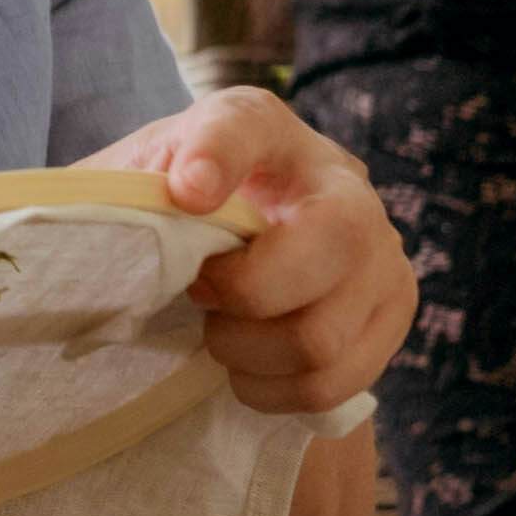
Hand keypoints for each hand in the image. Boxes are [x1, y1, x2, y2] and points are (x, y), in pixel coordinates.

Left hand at [83, 85, 410, 422]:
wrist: (239, 245)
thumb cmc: (173, 213)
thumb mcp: (133, 186)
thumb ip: (121, 197)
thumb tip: (125, 227)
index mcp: (259, 127)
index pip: (244, 125)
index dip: (216, 156)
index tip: (184, 194)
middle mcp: (340, 179)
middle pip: (327, 243)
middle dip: (243, 293)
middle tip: (200, 296)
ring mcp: (382, 247)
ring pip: (320, 335)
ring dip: (248, 352)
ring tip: (220, 331)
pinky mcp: (394, 308)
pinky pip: (334, 382)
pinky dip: (275, 390)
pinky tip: (250, 364)